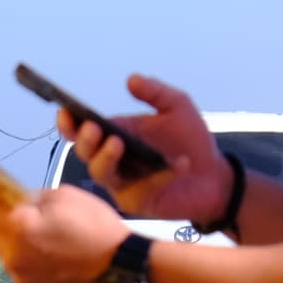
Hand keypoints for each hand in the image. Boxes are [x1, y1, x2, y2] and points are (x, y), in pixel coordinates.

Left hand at [0, 178, 131, 282]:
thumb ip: (33, 198)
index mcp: (17, 229)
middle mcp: (13, 257)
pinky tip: (46, 249)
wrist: (121, 270)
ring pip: (8, 251)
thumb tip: (20, 203)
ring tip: (32, 227)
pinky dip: (28, 255)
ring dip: (12, 237)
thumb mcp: (64, 196)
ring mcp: (23, 278)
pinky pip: (23, 267)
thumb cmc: (96, 229)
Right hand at [65, 75, 229, 224]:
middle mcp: (113, 160)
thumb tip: (131, 80)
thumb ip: (155, 92)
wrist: (215, 175)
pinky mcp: (138, 202)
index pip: (82, 129)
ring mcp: (123, 183)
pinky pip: (139, 190)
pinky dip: (158, 176)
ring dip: (105, 158)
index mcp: (115, 134)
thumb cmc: (191, 142)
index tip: (66, 110)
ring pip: (101, 173)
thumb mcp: (177, 107)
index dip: (69, 122)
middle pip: (84, 152)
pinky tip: (178, 164)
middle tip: (95, 128)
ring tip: (118, 143)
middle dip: (84, 140)